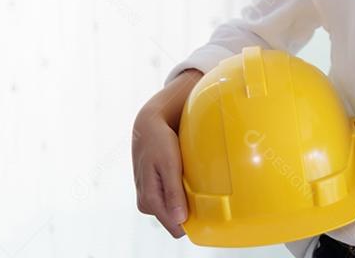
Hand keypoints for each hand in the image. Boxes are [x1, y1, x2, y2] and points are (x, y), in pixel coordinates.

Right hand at [132, 101, 190, 238]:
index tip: (207, 209)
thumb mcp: (169, 164)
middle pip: (176, 220)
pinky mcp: (154, 191)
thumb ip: (173, 192)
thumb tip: (179, 219)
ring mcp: (150, 197)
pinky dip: (181, 192)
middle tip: (200, 189)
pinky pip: (172, 200)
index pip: (175, 227)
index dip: (192, 221)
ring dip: (185, 199)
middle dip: (189, 209)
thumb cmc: (159, 142)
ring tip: (191, 180)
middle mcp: (146, 203)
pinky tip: (185, 178)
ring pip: (174, 210)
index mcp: (149, 200)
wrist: (148, 126)